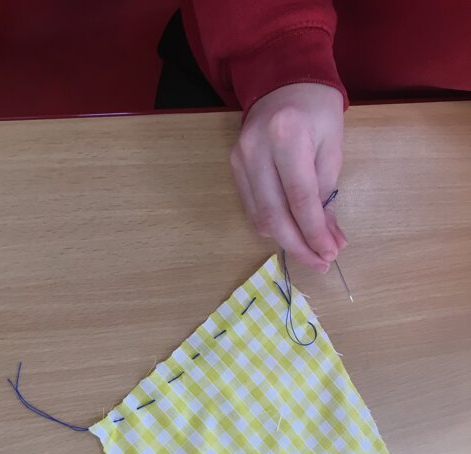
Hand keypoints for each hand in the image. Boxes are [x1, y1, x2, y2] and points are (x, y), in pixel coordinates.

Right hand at [230, 83, 346, 271]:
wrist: (282, 78)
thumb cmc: (316, 109)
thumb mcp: (332, 148)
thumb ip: (328, 195)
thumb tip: (329, 239)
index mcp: (286, 137)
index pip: (300, 199)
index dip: (314, 233)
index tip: (330, 254)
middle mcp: (256, 150)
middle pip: (274, 215)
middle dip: (298, 246)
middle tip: (319, 262)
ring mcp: (239, 159)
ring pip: (259, 217)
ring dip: (285, 240)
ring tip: (310, 251)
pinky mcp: (233, 167)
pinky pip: (251, 208)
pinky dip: (272, 225)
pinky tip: (291, 230)